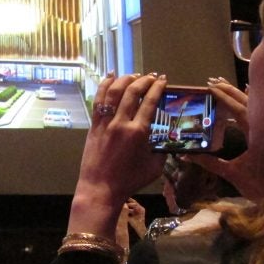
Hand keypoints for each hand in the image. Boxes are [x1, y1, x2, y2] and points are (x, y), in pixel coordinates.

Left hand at [67, 73, 166, 239]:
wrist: (100, 188)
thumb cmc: (129, 181)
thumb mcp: (154, 168)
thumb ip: (163, 151)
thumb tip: (169, 140)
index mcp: (138, 132)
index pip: (150, 103)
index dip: (157, 88)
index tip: (162, 80)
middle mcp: (121, 123)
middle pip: (132, 92)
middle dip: (144, 80)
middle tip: (151, 76)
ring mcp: (105, 123)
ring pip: (114, 92)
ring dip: (125, 80)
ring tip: (134, 75)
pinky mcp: (94, 125)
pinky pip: (99, 100)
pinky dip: (104, 86)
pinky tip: (110, 77)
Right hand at [182, 77, 263, 201]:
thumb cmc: (262, 186)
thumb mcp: (233, 174)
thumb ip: (211, 163)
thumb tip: (188, 156)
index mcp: (255, 132)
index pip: (236, 109)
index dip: (223, 97)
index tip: (210, 88)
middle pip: (246, 101)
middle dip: (229, 91)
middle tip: (213, 82)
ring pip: (255, 104)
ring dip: (240, 94)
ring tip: (226, 85)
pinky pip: (263, 112)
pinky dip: (254, 102)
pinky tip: (249, 94)